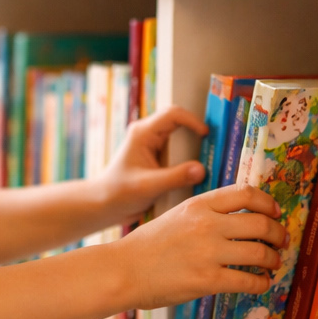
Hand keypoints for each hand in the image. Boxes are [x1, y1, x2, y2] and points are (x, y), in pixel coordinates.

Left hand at [98, 106, 207, 223]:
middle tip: (214, 145)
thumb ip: (175, 177)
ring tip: (210, 157)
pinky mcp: (157, 158)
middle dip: (196, 131)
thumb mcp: (148, 186)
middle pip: (179, 121)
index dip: (192, 120)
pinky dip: (189, 157)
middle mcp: (148, 134)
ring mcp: (152, 145)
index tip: (206, 135)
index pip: (173, 114)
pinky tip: (198, 170)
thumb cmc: (119, 193)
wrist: (103, 205)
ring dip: (194, 145)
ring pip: (179, 136)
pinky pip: (177, 150)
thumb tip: (202, 169)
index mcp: (143, 132)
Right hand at [109, 184, 286, 308]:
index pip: (246, 193)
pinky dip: (262, 283)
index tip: (275, 213)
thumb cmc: (148, 246)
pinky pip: (249, 281)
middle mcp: (207, 224)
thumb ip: (205, 213)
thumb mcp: (177, 215)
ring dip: (273, 259)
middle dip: (278, 234)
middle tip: (281, 241)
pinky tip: (261, 284)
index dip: (269, 203)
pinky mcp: (207, 280)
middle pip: (261, 223)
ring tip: (272, 264)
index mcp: (199, 204)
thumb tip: (240, 219)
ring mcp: (208, 252)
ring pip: (260, 252)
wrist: (122, 270)